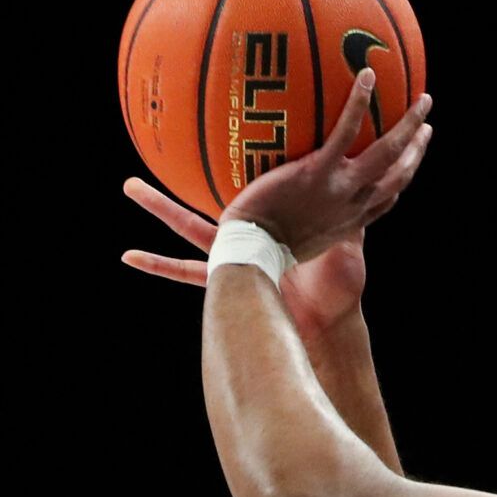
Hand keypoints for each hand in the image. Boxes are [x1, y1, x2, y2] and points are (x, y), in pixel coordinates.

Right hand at [118, 176, 368, 350]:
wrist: (327, 325)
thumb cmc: (337, 292)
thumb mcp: (345, 243)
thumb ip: (348, 217)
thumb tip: (370, 185)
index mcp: (259, 240)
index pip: (239, 208)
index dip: (229, 189)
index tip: (205, 171)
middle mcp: (238, 250)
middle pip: (200, 214)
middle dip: (173, 198)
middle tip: (140, 176)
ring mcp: (227, 261)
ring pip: (186, 229)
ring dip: (157, 210)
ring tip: (127, 187)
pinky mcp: (225, 271)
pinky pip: (186, 269)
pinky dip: (156, 265)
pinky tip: (125, 257)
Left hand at [219, 68, 433, 263]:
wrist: (254, 251)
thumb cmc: (262, 247)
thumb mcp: (294, 241)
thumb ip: (301, 219)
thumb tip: (286, 203)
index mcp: (349, 221)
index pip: (385, 199)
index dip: (401, 179)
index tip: (409, 162)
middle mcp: (353, 205)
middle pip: (399, 174)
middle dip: (417, 149)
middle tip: (427, 125)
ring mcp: (340, 187)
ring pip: (389, 152)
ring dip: (410, 125)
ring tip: (422, 99)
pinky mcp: (319, 171)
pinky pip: (345, 131)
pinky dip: (359, 103)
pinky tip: (366, 76)